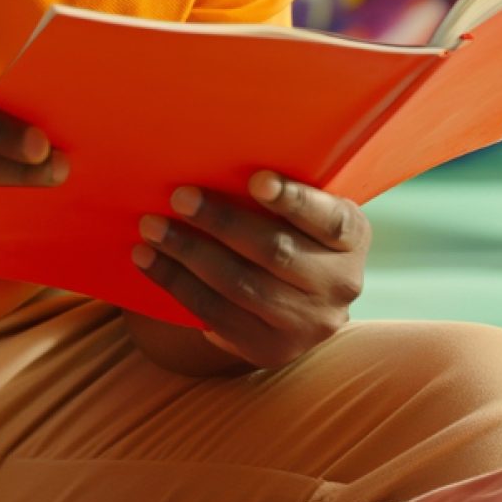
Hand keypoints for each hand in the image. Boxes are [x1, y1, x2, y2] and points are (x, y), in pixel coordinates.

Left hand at [132, 171, 370, 370]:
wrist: (296, 298)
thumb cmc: (287, 226)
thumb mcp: (302, 208)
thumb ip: (277, 188)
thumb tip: (212, 152)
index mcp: (352, 238)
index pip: (329, 219)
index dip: (294, 200)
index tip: (256, 180)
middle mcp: (340, 284)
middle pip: (275, 252)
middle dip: (222, 222)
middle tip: (179, 196)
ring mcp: (308, 324)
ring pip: (241, 286)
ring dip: (188, 254)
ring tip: (151, 228)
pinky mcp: (271, 349)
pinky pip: (216, 315)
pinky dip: (177, 284)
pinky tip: (148, 260)